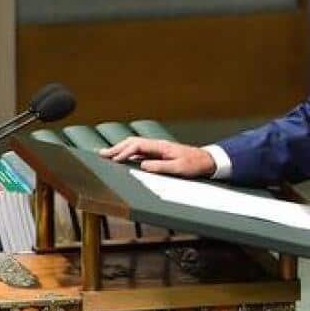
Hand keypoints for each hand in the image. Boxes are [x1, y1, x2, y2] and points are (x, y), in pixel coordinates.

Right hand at [100, 137, 215, 177]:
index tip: (114, 160)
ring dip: (120, 149)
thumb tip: (142, 165)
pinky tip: (122, 158)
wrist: (208, 160)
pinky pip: (140, 151)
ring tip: (106, 154)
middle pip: (133, 143)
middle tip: (101, 154)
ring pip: (135, 146)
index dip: (124, 152)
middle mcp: (158, 145)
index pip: (137, 146)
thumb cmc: (195, 164)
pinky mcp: (159, 154)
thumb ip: (161, 167)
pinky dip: (128, 153)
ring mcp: (158, 149)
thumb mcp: (179, 168)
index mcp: (161, 146)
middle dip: (116, 148)